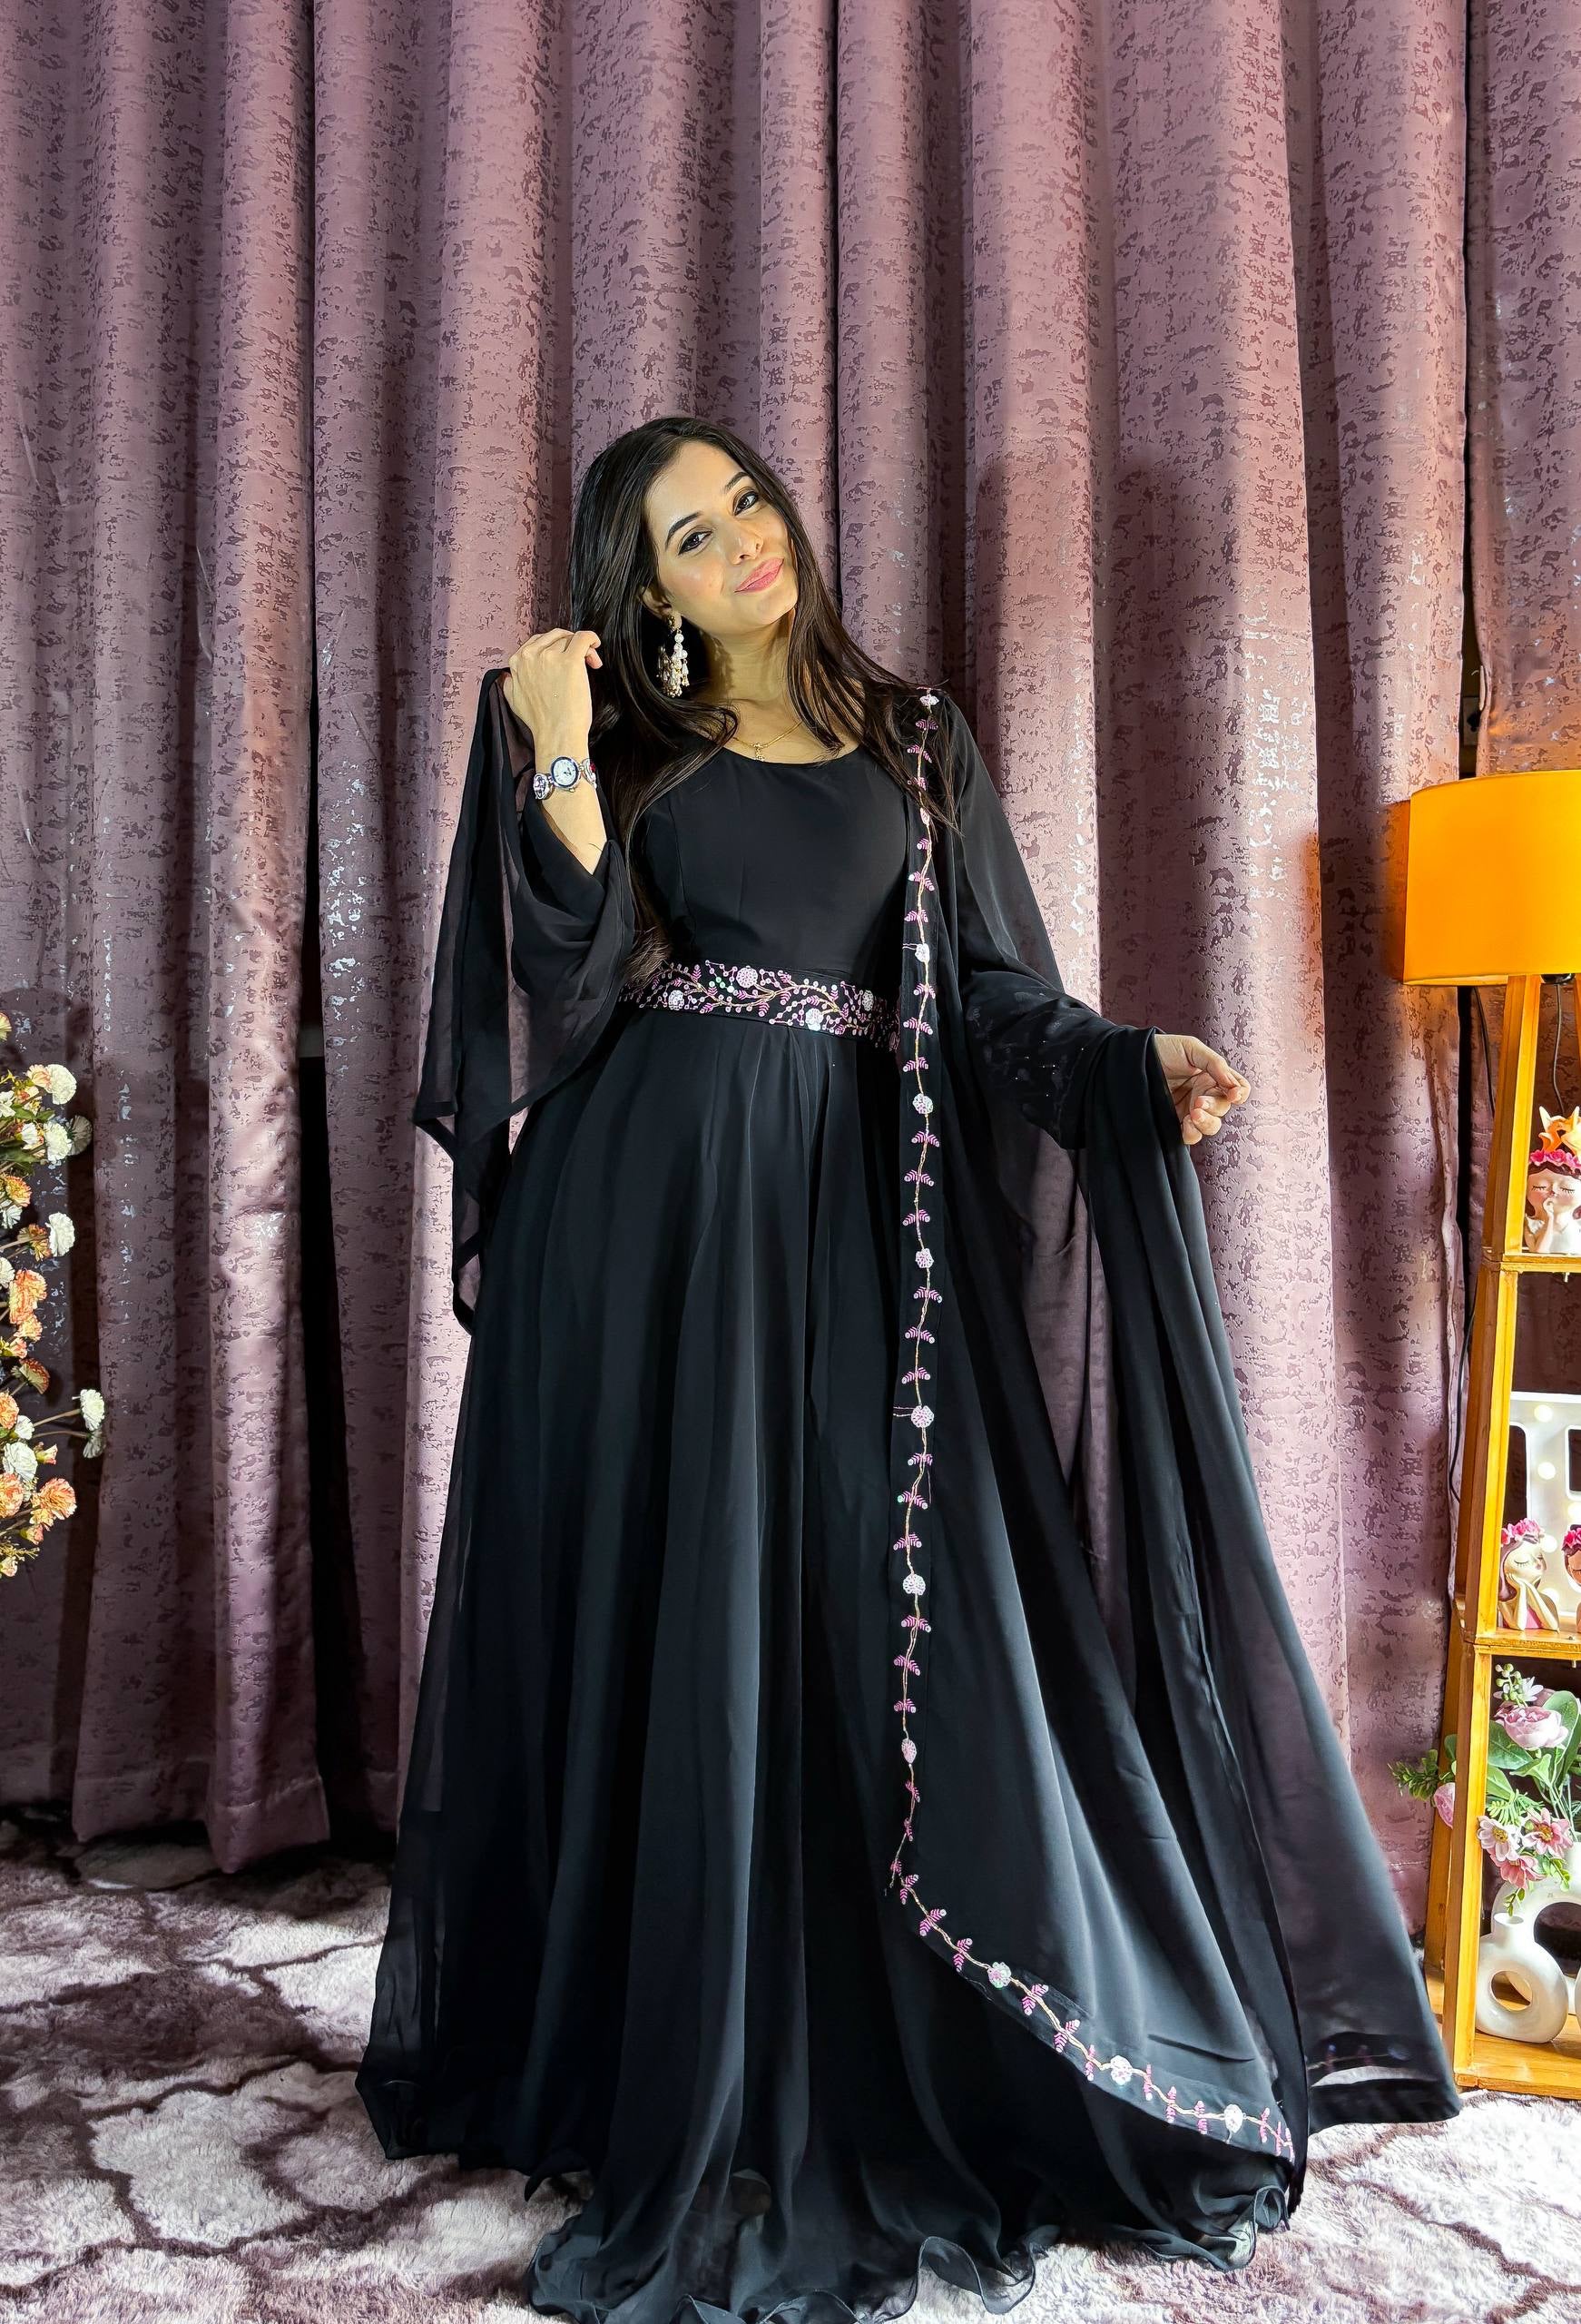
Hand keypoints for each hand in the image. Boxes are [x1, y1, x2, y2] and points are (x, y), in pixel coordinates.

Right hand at [501, 628, 602, 743]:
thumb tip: (509, 675)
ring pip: (571, 639)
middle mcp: (531, 655)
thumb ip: (510, 683)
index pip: (538, 641)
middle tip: (580, 661)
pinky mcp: (570, 660)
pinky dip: (591, 639)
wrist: (556, 734)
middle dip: (569, 645)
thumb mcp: (513, 700)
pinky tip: (595, 646)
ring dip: (583, 649)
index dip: (554, 648)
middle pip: (556, 637)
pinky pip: (583, 637)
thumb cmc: (541, 722)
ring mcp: (550, 656)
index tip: (562, 659)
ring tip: (590, 664)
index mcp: (518, 662)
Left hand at [1150, 1031, 1249, 1145]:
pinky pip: (1191, 1135)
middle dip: (1215, 1107)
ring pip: (1211, 1125)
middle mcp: (1203, 1094)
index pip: (1237, 1089)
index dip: (1239, 1093)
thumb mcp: (1192, 1048)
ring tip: (1193, 1113)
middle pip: (1223, 1109)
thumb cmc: (1163, 1049)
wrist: (1133, 1057)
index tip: (1233, 1095)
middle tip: (1199, 1102)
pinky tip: (1186, 1124)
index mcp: (1211, 1077)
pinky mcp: (1174, 1121)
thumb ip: (1216, 1064)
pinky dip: (1193, 1133)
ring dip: (1206, 1123)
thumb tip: (1234, 1086)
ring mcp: (1190, 1109)